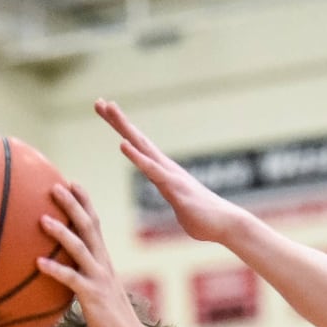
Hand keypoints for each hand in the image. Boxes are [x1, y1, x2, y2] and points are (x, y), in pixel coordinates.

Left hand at [37, 182, 143, 326]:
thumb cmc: (109, 318)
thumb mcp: (95, 291)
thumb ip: (81, 276)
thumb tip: (58, 271)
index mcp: (103, 259)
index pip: (95, 223)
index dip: (84, 202)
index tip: (71, 182)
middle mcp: (103, 263)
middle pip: (89, 226)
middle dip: (73, 204)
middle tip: (55, 186)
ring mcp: (99, 279)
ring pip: (80, 248)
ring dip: (61, 232)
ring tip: (42, 219)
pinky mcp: (93, 296)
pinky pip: (72, 279)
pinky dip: (55, 269)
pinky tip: (38, 263)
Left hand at [95, 98, 243, 243]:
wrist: (227, 225)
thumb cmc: (204, 219)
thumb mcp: (179, 208)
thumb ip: (172, 198)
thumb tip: (172, 198)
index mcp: (163, 172)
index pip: (139, 147)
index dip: (122, 130)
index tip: (106, 113)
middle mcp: (166, 167)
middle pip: (137, 139)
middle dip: (118, 121)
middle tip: (99, 101)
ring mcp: (170, 175)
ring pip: (143, 147)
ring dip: (124, 128)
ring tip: (109, 108)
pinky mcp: (174, 187)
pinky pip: (152, 170)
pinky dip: (137, 157)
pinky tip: (122, 145)